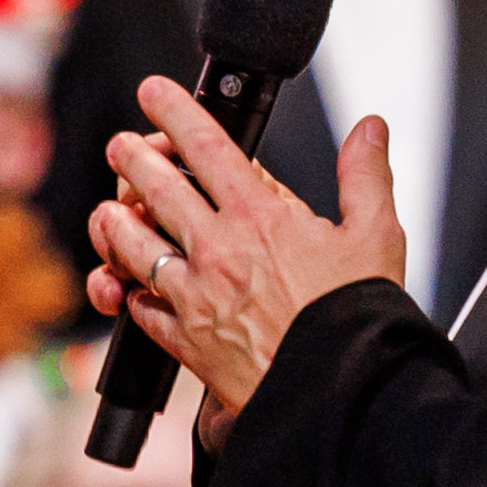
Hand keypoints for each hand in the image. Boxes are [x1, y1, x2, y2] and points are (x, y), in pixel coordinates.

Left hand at [84, 71, 413, 425]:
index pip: (206, 145)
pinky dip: (128, 293)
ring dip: (113, 222)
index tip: (153, 91)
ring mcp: (193, 296)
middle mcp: (216, 250)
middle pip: (154, 187)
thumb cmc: (357, 318)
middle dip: (131, 158)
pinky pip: (139, 308)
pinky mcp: (184, 340)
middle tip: (122, 145)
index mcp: (259, 217)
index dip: (174, 110)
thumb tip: (370, 128)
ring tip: (109, 209)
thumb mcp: (377, 236)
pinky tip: (126, 285)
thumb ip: (366, 176)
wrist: (338, 395)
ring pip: (130, 246)